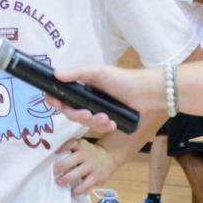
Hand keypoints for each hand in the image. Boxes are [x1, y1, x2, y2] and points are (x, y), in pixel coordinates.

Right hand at [51, 63, 166, 134]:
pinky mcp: (107, 122)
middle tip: (88, 114)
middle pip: (71, 112)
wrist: (147, 94)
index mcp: (83, 87)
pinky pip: (98, 129)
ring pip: (84, 122)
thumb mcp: (99, 73)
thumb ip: (77, 73)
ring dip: (93, 122)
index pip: (62, 96)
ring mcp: (96, 111)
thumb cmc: (123, 80)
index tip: (56, 104)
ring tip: (106, 119)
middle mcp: (87, 99)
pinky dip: (104, 127)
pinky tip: (113, 124)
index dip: (56, 101)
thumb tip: (55, 74)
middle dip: (78, 115)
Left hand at [53, 137, 120, 197]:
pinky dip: (79, 189)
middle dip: (62, 165)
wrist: (109, 157)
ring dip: (68, 178)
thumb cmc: (89, 153)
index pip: (71, 143)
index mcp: (81, 146)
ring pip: (79, 172)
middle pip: (73, 159)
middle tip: (53, 171)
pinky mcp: (96, 177)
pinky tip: (72, 193)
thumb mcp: (81, 147)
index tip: (54, 152)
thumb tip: (50, 159)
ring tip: (60, 182)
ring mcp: (91, 166)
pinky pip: (86, 184)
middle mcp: (86, 154)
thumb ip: (70, 150)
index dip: (63, 147)